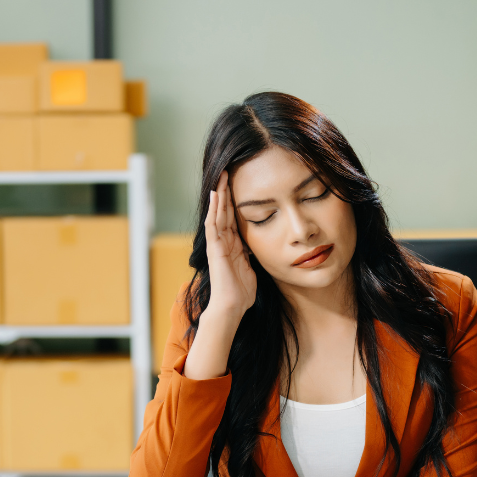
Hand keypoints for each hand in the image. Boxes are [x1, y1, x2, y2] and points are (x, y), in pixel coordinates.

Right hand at [204, 171, 256, 319]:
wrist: (232, 306)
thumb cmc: (242, 292)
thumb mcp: (252, 266)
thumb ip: (253, 254)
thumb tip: (263, 244)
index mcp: (233, 244)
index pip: (233, 217)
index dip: (236, 200)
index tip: (241, 182)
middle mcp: (223, 241)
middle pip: (224, 210)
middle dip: (226, 191)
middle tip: (228, 170)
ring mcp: (217, 244)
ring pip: (217, 213)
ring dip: (219, 194)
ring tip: (221, 175)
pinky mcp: (214, 248)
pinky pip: (213, 225)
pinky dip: (214, 209)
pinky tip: (215, 195)